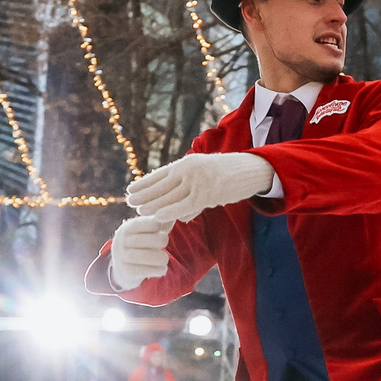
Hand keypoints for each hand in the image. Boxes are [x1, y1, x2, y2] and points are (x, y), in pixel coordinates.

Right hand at [108, 216, 172, 288]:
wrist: (123, 266)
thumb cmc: (142, 242)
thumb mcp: (149, 230)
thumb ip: (162, 222)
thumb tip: (178, 213)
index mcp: (129, 226)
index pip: (147, 223)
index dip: (158, 225)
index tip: (163, 229)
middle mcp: (122, 240)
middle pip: (146, 239)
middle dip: (160, 241)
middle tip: (165, 242)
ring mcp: (122, 256)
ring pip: (143, 256)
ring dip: (159, 258)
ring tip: (165, 259)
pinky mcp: (126, 271)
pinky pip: (142, 270)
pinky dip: (155, 270)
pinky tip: (162, 269)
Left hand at [125, 151, 273, 223]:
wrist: (252, 170)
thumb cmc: (231, 176)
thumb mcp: (209, 182)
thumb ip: (193, 198)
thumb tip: (181, 217)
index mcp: (188, 163)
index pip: (161, 174)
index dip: (145, 182)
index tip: (131, 188)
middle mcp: (190, 169)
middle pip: (161, 184)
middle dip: (144, 194)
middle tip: (128, 201)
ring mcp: (198, 181)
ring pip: (170, 195)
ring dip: (152, 204)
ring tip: (138, 211)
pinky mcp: (208, 193)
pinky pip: (184, 205)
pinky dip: (169, 211)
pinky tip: (157, 217)